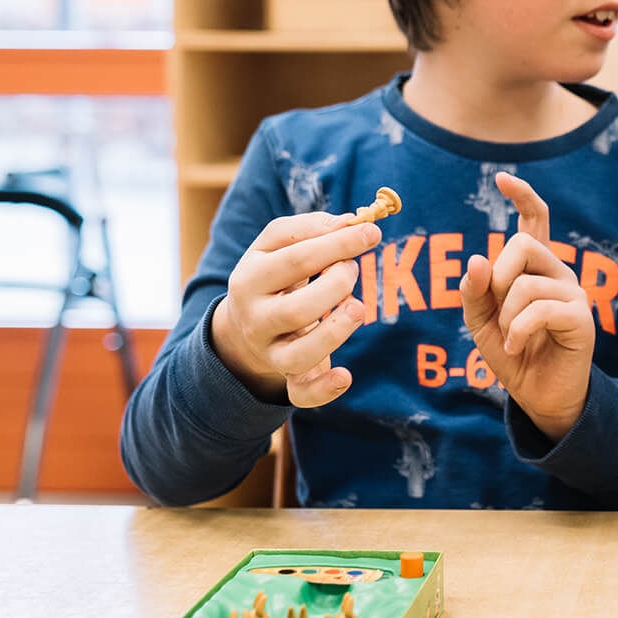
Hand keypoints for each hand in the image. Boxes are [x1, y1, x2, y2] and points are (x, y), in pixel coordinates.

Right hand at [212, 212, 380, 407]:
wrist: (245, 325)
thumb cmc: (273, 275)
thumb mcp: (275, 245)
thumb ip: (308, 229)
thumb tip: (347, 222)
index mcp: (249, 279)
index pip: (295, 260)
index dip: (337, 245)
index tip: (372, 232)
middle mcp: (256, 320)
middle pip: (296, 310)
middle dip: (336, 285)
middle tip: (352, 269)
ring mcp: (270, 353)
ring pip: (300, 355)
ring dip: (336, 332)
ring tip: (357, 307)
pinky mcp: (288, 379)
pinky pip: (303, 394)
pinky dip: (324, 390)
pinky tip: (345, 375)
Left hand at [459, 172, 594, 439]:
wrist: (539, 395)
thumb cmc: (513, 353)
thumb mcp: (481, 322)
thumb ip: (475, 292)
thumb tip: (478, 259)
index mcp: (535, 267)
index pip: (535, 219)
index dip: (522, 195)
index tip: (500, 178)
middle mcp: (558, 272)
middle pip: (521, 244)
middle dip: (497, 280)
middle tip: (498, 313)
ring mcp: (573, 292)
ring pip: (525, 282)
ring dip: (507, 316)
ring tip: (511, 339)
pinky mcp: (581, 317)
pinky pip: (539, 309)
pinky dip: (518, 332)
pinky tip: (518, 348)